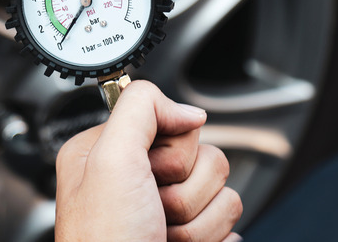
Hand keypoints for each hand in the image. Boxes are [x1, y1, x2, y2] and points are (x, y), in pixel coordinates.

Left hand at [55, 80, 242, 240]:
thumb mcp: (109, 159)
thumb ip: (141, 109)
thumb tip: (188, 110)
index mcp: (109, 151)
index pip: (169, 120)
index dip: (168, 150)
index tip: (148, 173)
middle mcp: (137, 176)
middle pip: (202, 154)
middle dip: (184, 190)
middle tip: (153, 212)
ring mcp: (166, 208)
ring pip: (221, 187)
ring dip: (197, 221)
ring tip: (161, 237)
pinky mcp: (192, 234)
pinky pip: (229, 218)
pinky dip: (210, 239)